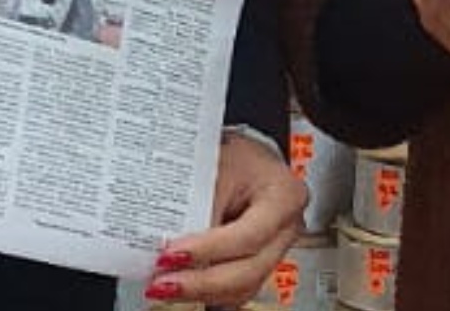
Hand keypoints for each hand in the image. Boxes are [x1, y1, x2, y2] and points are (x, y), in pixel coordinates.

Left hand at [145, 132, 306, 306]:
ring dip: (201, 293)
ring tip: (165, 287)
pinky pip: (236, 290)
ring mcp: (275, 250)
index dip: (208, 250)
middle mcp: (285, 229)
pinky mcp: (258, 263)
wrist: (246, 158)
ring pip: (243, 287)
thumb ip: (197, 205)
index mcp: (284, 197)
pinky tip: (183, 289)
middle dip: (202, 282)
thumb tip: (168, 243)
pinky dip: (208, 293)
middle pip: (248, 270)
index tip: (171, 254)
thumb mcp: (216, 165)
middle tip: (163, 282)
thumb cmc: (237, 155)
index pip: (248, 235)